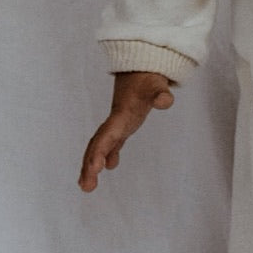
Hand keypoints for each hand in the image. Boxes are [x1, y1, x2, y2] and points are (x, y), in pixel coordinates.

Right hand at [78, 71, 173, 191]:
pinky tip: (111, 166)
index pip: (107, 137)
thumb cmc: (148, 77)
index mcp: (120, 115)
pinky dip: (108, 154)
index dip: (99, 152)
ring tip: (87, 186)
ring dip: (92, 164)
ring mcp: (118, 123)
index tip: (95, 169)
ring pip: (100, 146)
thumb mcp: (156, 85)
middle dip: (89, 165)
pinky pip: (112, 142)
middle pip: (97, 145)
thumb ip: (161, 94)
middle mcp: (115, 121)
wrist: (140, 64)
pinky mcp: (124, 123)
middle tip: (86, 187)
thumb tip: (166, 100)